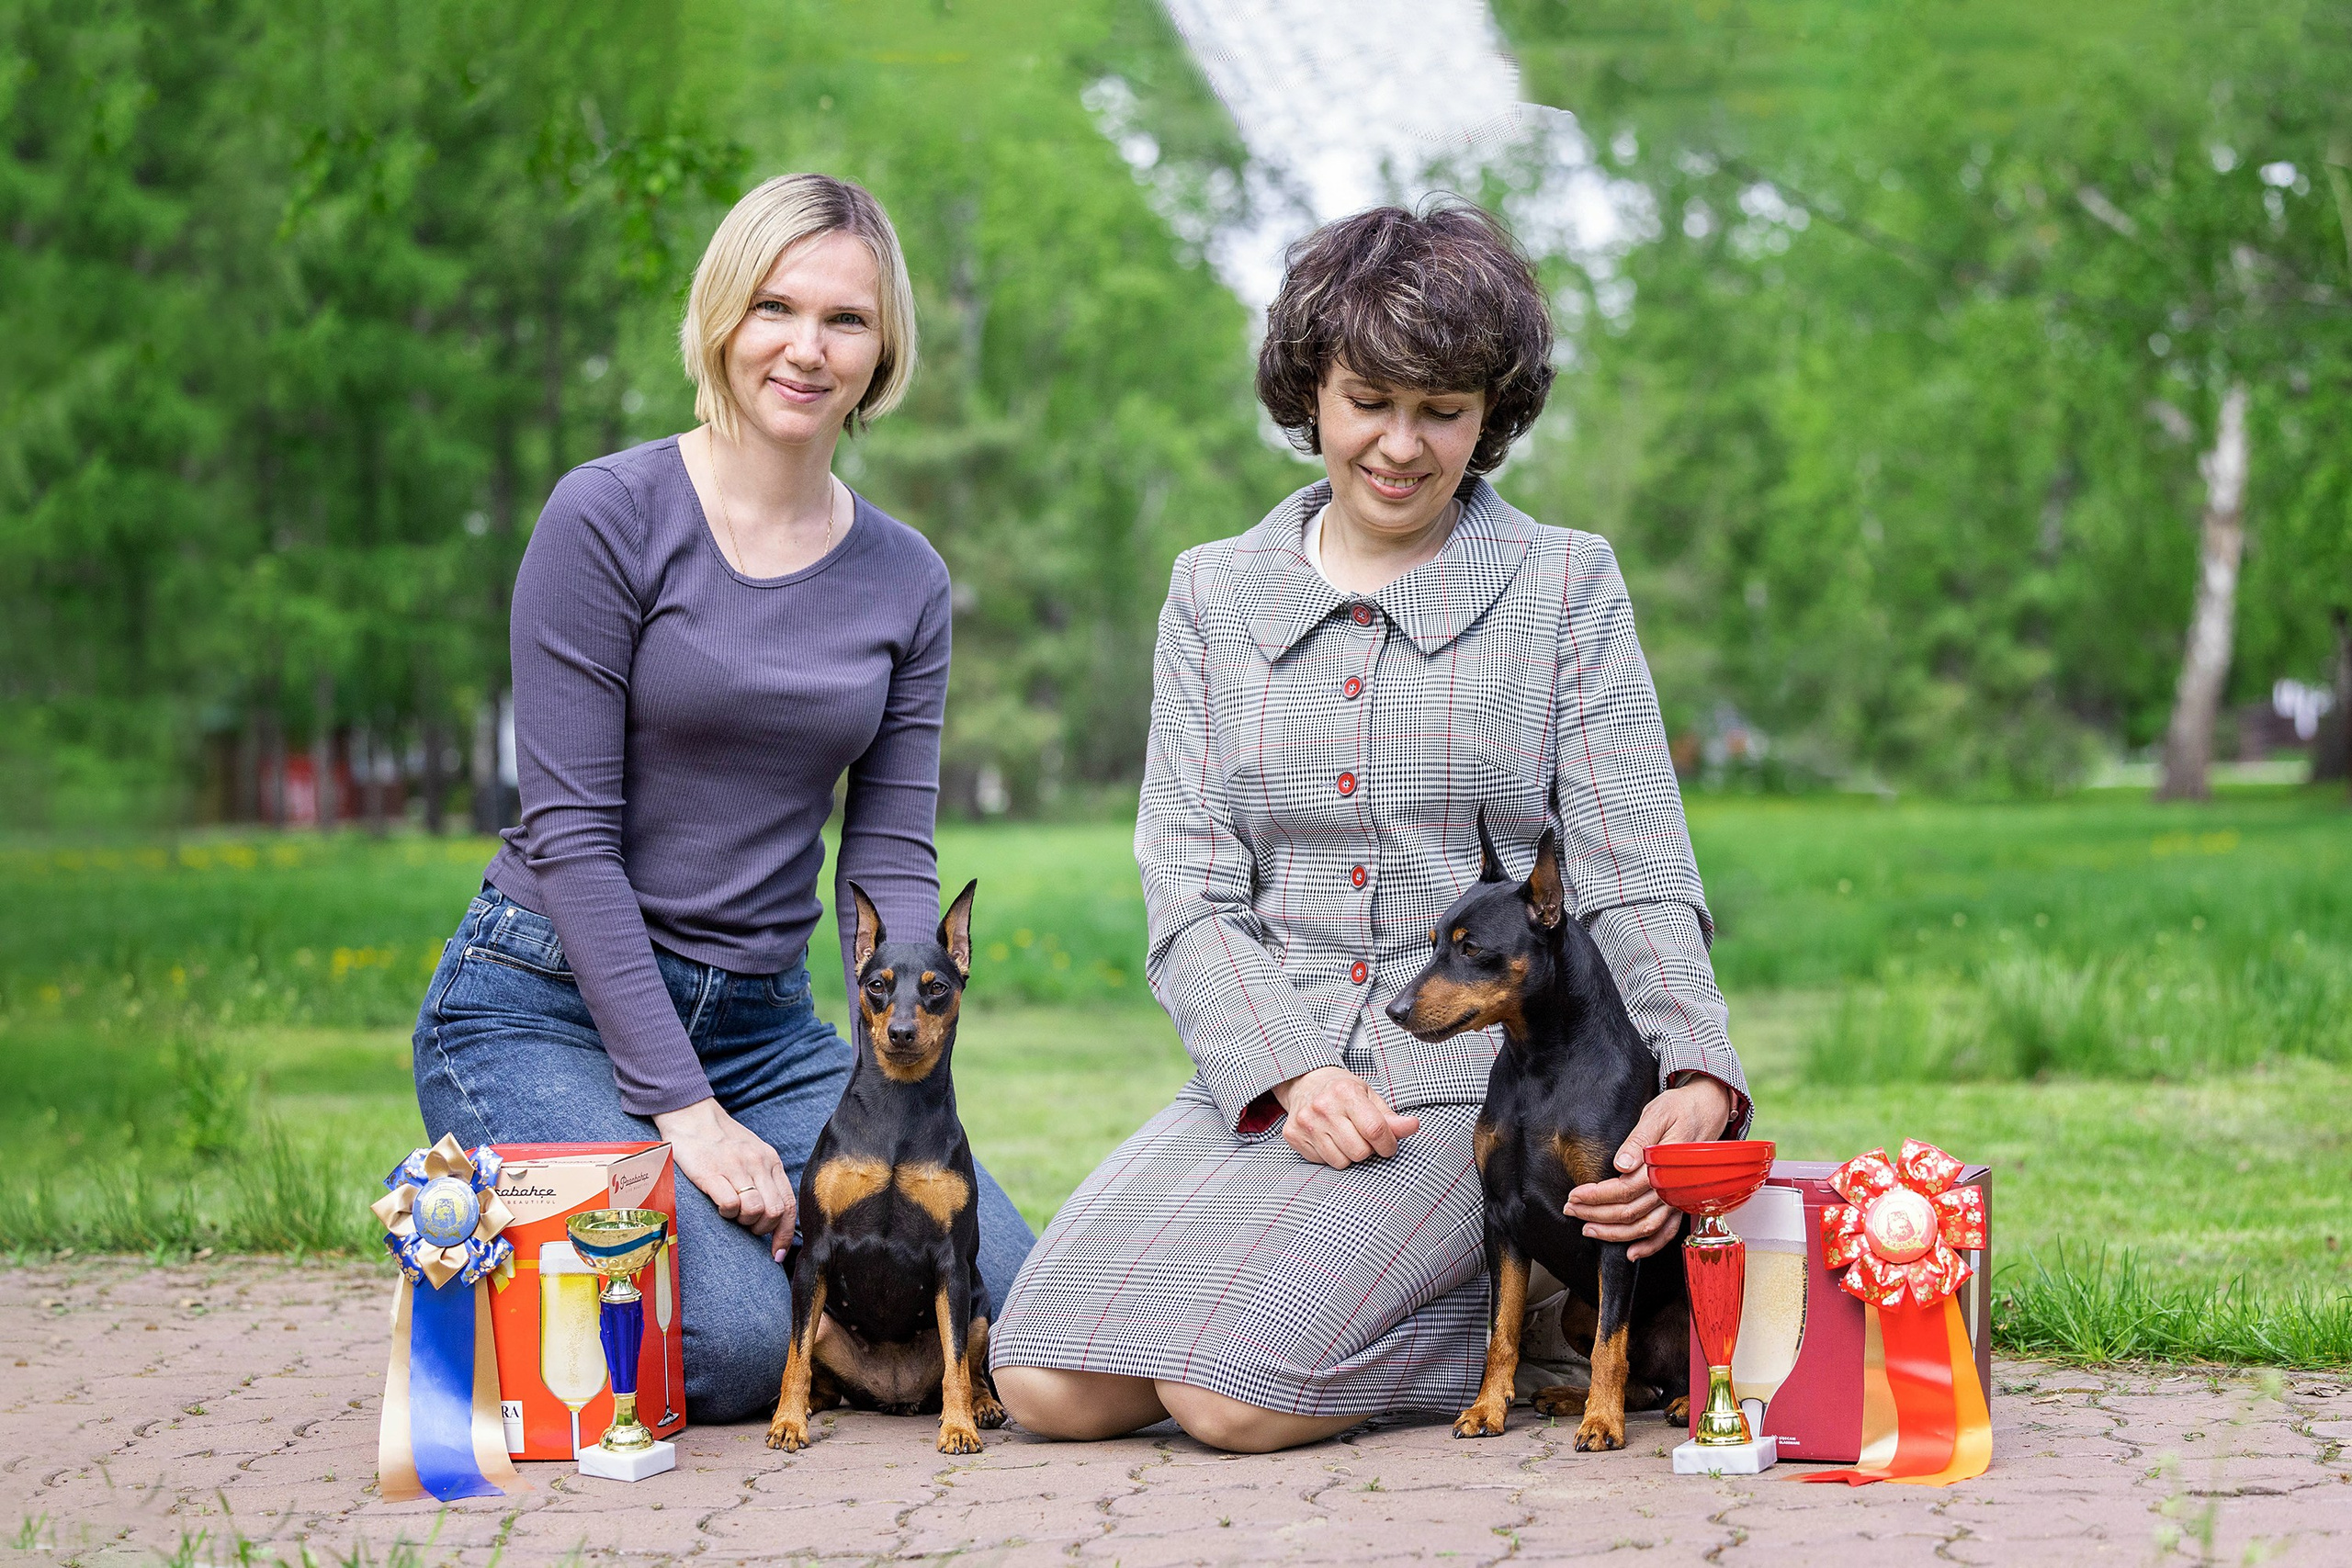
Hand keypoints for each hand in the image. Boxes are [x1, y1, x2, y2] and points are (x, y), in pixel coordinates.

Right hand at [654, 1097, 795, 1259]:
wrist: (691, 1116)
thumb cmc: (721, 1140)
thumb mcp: (753, 1154)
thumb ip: (766, 1179)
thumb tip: (774, 1214)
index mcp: (771, 1161)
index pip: (788, 1204)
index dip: (785, 1234)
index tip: (776, 1253)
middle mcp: (758, 1164)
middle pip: (774, 1211)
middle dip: (761, 1228)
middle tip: (745, 1225)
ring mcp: (736, 1167)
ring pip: (755, 1210)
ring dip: (743, 1220)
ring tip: (731, 1212)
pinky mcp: (711, 1173)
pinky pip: (730, 1204)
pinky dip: (726, 1212)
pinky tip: (718, 1205)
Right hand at [1272, 1066, 1420, 1168]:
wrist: (1305, 1082)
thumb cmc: (1343, 1091)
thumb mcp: (1369, 1097)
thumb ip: (1391, 1117)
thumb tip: (1413, 1126)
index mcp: (1345, 1092)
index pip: (1375, 1129)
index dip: (1388, 1144)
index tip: (1388, 1145)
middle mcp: (1323, 1107)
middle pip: (1359, 1151)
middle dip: (1367, 1149)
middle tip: (1362, 1137)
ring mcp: (1305, 1122)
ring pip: (1341, 1161)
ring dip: (1349, 1154)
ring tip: (1345, 1136)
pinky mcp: (1293, 1135)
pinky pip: (1322, 1162)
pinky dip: (1330, 1155)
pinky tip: (1328, 1138)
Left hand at [1563, 1076, 1736, 1261]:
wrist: (1709, 1109)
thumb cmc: (1681, 1108)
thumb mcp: (1657, 1114)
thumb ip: (1638, 1140)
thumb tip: (1621, 1164)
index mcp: (1664, 1166)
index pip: (1624, 1190)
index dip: (1595, 1196)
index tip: (1574, 1196)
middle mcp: (1673, 1187)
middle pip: (1630, 1212)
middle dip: (1596, 1215)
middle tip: (1571, 1211)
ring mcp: (1679, 1198)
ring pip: (1645, 1227)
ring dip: (1616, 1234)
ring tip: (1589, 1230)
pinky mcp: (1682, 1201)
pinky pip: (1668, 1232)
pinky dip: (1650, 1246)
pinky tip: (1631, 1252)